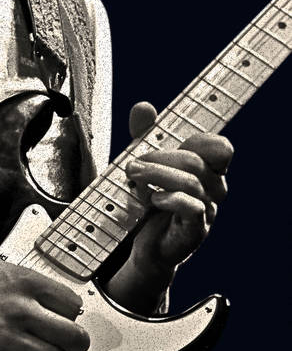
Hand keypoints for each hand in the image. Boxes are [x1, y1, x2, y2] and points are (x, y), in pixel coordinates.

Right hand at [0, 250, 89, 350]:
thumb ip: (29, 287)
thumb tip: (57, 306)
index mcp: (23, 281)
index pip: (72, 304)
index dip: (70, 315)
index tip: (65, 319)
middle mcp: (18, 308)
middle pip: (72, 337)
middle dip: (73, 344)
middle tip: (65, 345)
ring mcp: (4, 336)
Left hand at [125, 101, 232, 281]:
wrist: (144, 244)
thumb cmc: (148, 200)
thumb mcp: (144, 162)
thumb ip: (145, 134)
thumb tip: (143, 106)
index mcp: (206, 170)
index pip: (219, 147)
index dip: (197, 139)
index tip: (167, 139)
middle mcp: (213, 190)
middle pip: (195, 160)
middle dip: (158, 157)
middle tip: (132, 164)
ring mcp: (208, 212)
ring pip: (191, 181)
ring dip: (156, 174)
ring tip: (132, 175)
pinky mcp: (196, 231)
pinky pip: (192, 207)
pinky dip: (169, 198)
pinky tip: (152, 199)